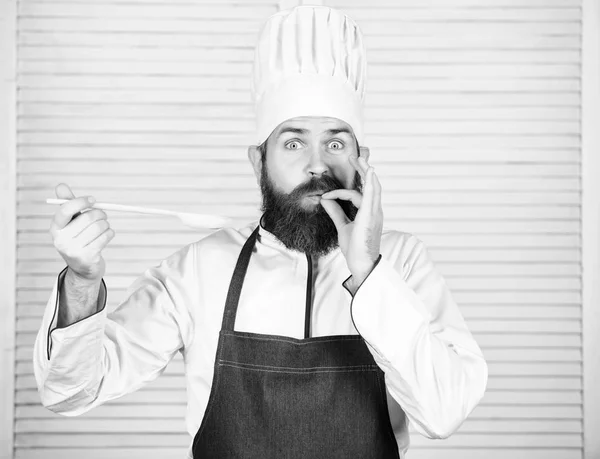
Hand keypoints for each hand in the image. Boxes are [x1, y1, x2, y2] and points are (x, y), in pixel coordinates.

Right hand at [49, 183, 114, 281]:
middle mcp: (61, 240)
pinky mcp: (87, 257)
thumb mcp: (71, 223)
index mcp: (55, 228)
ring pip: (99, 227)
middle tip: (103, 215)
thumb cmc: (78, 239)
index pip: (66, 209)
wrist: (83, 268)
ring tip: (103, 227)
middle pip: (87, 217)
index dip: (81, 201)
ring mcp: (73, 250)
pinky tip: (106, 235)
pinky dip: (109, 233)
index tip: (92, 200)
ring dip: (106, 224)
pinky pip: (105, 237)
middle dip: (100, 213)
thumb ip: (68, 205)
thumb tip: (60, 186)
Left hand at [320, 154, 382, 285]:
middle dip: (362, 170)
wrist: (362, 264)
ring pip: (372, 186)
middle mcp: (374, 210)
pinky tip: (369, 171)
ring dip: (366, 171)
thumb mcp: (342, 226)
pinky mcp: (370, 216)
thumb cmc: (355, 248)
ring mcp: (374, 213)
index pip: (355, 195)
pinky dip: (370, 182)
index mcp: (368, 212)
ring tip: (360, 159)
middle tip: (354, 157)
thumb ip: (336, 212)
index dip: (339, 193)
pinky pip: (371, 196)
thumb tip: (325, 200)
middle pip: (370, 185)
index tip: (325, 196)